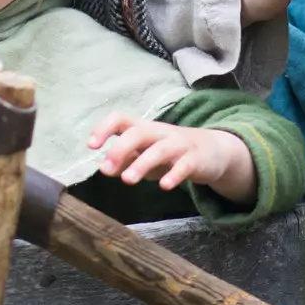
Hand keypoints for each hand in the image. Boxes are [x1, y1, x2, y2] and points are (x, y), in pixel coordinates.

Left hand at [87, 112, 254, 202]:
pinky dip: (174, 175)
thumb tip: (104, 168)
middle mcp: (160, 133)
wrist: (212, 151)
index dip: (104, 128)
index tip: (91, 146)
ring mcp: (179, 144)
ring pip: (160, 150)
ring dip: (142, 164)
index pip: (120, 119)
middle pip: (139, 133)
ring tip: (128, 180)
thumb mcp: (145, 155)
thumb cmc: (170, 154)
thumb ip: (126, 160)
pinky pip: (184, 166)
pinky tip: (164, 186)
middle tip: (105, 169)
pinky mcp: (196, 160)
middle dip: (120, 149)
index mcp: (144, 129)